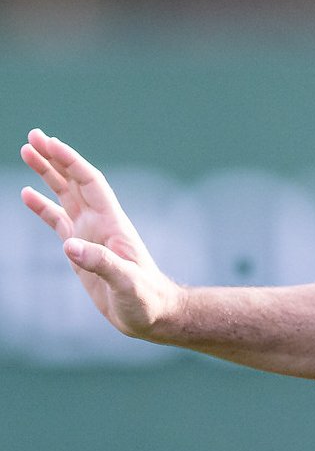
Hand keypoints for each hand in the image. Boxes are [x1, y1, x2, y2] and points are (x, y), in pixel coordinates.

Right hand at [20, 128, 183, 339]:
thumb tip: (69, 246)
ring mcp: (90, 234)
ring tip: (27, 152)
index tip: (49, 143)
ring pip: (65, 195)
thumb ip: (101, 264)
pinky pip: (58, 220)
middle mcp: (100, 222)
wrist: (152, 314)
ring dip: (47, 174)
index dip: (70, 161)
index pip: (89, 183)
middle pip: (74, 181)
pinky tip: (27, 194)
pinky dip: (42, 206)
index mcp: (112, 224)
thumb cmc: (145, 299)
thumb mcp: (125, 283)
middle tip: (32, 135)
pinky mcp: (81, 249)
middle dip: (55, 158)